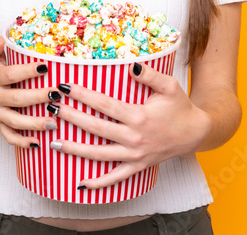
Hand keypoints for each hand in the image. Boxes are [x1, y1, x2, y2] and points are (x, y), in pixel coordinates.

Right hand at [0, 35, 57, 147]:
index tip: (46, 67)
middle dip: (38, 98)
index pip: (12, 74)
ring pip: (15, 122)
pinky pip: (9, 136)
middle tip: (57, 95)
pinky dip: (22, 142)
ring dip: (35, 124)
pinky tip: (38, 143)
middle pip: (18, 99)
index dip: (28, 71)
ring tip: (54, 122)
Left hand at [48, 61, 212, 188]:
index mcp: (139, 117)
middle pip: (96, 128)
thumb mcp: (169, 86)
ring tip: (53, 141)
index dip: (83, 95)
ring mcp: (134, 155)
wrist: (195, 133)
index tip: (65, 87)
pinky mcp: (137, 167)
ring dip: (75, 148)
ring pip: (99, 154)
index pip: (104, 105)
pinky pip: (115, 178)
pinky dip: (98, 183)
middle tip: (51, 108)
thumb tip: (130, 64)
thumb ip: (150, 75)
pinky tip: (80, 183)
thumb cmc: (180, 107)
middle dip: (71, 118)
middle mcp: (134, 138)